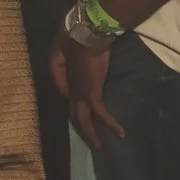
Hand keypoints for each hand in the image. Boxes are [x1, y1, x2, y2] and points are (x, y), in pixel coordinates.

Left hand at [49, 29, 122, 148]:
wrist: (84, 34)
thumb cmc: (74, 39)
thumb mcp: (60, 54)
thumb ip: (59, 71)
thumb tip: (67, 91)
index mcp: (64, 81)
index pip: (68, 99)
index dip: (75, 107)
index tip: (85, 114)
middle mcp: (71, 91)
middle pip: (73, 115)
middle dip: (80, 130)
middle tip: (88, 140)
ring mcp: (80, 93)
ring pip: (82, 120)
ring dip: (90, 134)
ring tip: (98, 145)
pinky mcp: (91, 93)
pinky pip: (100, 113)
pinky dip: (109, 123)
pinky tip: (119, 132)